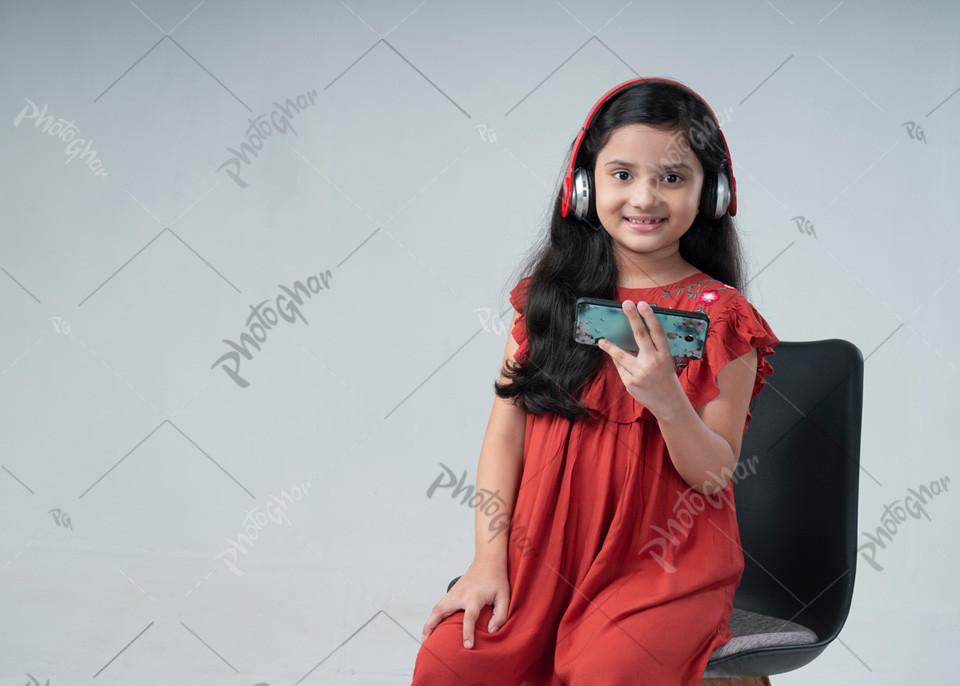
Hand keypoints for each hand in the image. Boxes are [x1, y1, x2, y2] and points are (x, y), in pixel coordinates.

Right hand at [420, 556, 509, 648]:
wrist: (487, 561)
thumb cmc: (496, 579)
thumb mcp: (504, 596)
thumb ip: (501, 614)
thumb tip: (491, 630)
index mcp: (474, 597)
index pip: (469, 617)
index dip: (468, 632)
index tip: (467, 645)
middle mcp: (460, 595)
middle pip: (441, 611)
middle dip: (432, 627)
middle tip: (427, 642)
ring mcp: (453, 593)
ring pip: (436, 609)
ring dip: (429, 623)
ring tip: (426, 638)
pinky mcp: (451, 592)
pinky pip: (439, 606)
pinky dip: (433, 617)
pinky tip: (432, 626)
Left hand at [596, 299, 686, 418]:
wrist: (669, 404)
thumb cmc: (665, 378)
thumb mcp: (665, 362)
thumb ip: (651, 350)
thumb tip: (629, 336)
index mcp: (665, 355)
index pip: (657, 331)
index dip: (649, 316)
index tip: (642, 303)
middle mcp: (653, 362)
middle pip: (640, 336)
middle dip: (632, 318)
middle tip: (625, 304)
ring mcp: (641, 373)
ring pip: (621, 355)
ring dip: (610, 346)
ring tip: (601, 340)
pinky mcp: (631, 383)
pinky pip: (620, 368)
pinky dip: (617, 361)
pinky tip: (613, 358)